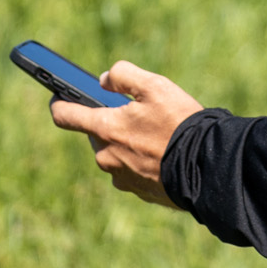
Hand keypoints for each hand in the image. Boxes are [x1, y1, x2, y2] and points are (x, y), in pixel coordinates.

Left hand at [50, 61, 203, 207]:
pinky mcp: (139, 192)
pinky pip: (133, 171)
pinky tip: (164, 153)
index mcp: (105, 130)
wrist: (207, 168)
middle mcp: (106, 157)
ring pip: (116, 154)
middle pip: (97, 134)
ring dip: (127, 143)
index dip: (58, 103)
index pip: (64, 116)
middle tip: (137, 113)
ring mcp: (122, 178)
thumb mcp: (154, 86)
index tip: (58, 96)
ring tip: (157, 134)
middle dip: (111, 122)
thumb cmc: (179, 124)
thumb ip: (123, 75)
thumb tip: (104, 80)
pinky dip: (142, 161)